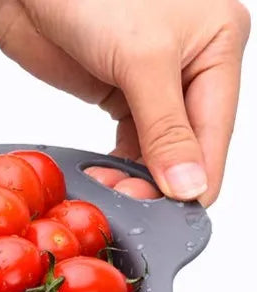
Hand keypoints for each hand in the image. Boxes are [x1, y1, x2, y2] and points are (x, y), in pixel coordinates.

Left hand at [0, 0, 250, 205]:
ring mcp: (157, 83)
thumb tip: (190, 185)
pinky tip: (101, 178)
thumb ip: (166, 128)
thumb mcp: (143, 61)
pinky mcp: (121, 94)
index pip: (217, 135)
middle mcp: (195, 65)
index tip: (163, 215)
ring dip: (134, 179)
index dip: (192, 182)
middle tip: (122, 202)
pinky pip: (131, 145)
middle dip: (159, 183)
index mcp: (220, 45)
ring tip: (105, 190)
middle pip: (188, 149)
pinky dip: (117, 167)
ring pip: (158, 153)